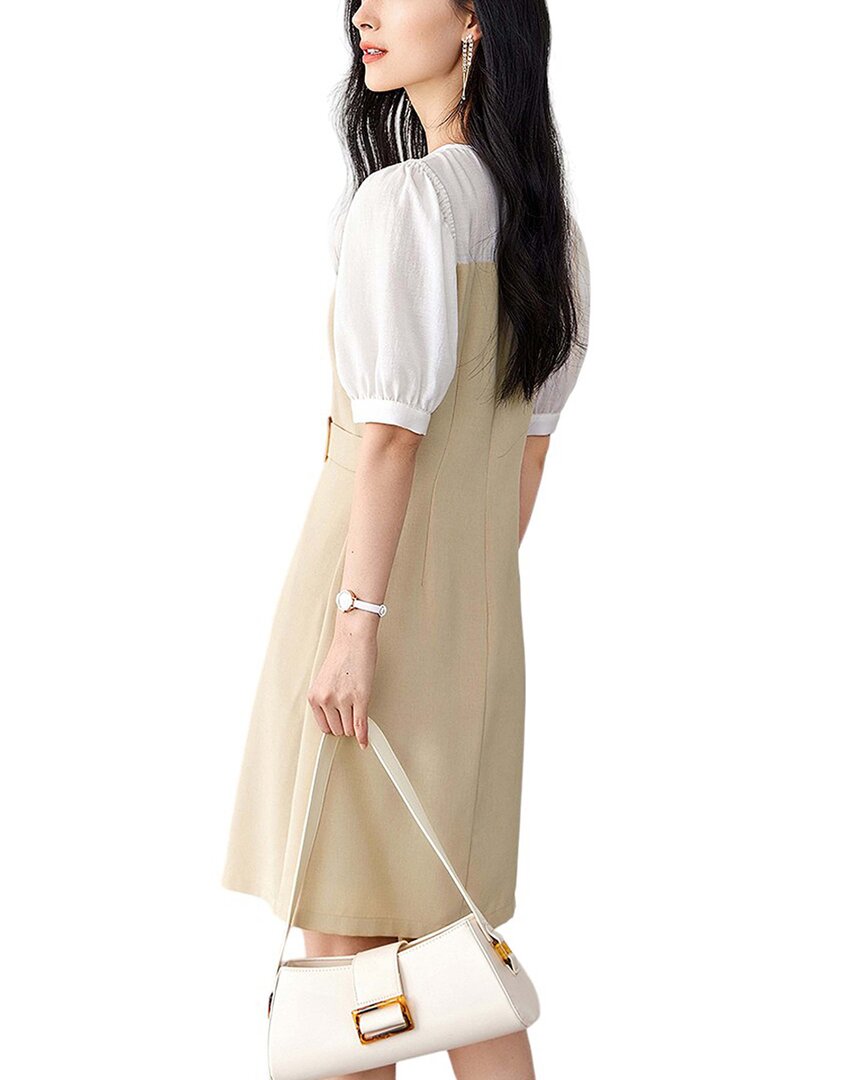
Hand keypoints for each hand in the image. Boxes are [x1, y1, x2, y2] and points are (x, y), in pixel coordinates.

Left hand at [306, 616, 378, 748]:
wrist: (353, 638)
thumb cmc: (342, 654)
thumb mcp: (325, 680)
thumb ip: (327, 699)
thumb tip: (335, 717)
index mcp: (314, 696)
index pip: (323, 726)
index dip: (334, 726)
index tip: (339, 729)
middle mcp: (326, 699)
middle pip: (337, 729)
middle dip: (345, 726)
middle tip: (351, 717)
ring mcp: (343, 700)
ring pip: (349, 729)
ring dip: (355, 727)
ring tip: (358, 715)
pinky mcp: (360, 698)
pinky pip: (360, 724)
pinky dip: (364, 735)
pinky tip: (366, 740)